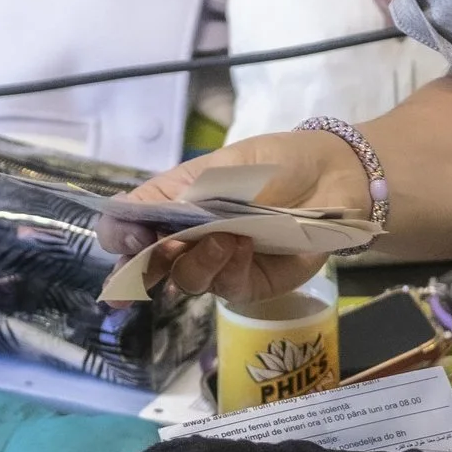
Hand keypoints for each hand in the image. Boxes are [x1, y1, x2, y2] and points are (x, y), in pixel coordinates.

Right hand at [114, 129, 371, 306]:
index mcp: (171, 205)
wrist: (333, 178)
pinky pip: (227, 287)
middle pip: (146, 266)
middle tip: (159, 251)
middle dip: (145, 266)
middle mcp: (187, 240)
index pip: (125, 228)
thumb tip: (131, 215)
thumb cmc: (274, 164)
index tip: (130, 238)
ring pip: (186, 280)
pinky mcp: (249, 285)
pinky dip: (230, 267)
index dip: (118, 237)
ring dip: (198, 261)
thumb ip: (178, 194)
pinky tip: (245, 246)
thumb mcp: (222, 167)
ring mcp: (217, 265)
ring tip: (225, 237)